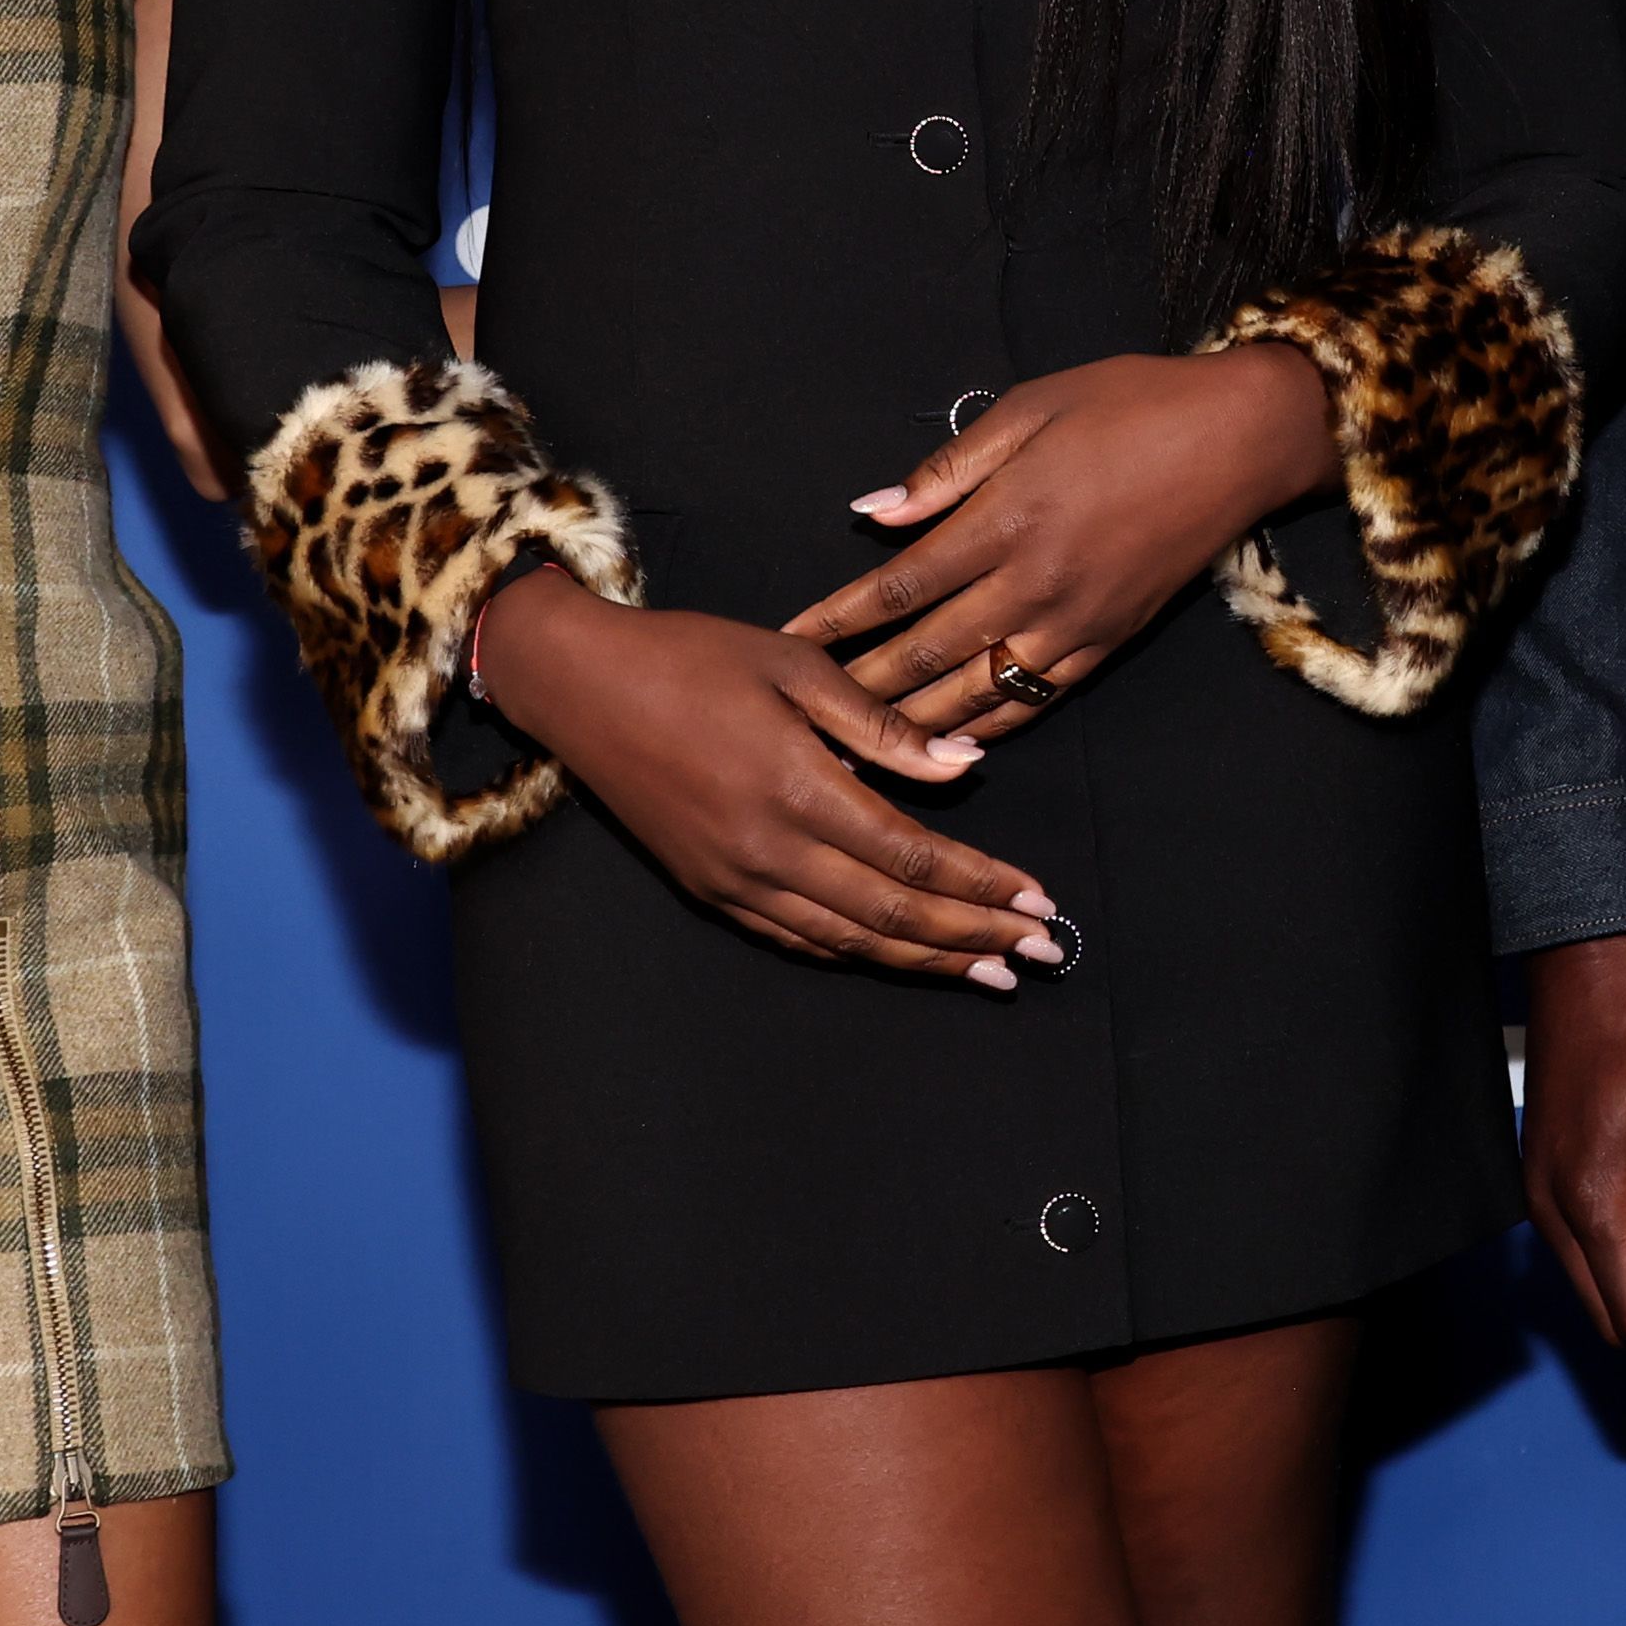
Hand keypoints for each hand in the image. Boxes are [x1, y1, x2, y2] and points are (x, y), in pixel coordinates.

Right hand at [474, 571, 1063, 989]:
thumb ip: (880, 726)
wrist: (581, 687)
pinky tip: (900, 956)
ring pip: (850, 942)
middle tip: (1043, 953)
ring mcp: (735, 880)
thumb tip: (963, 764)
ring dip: (927, 960)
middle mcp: (767, 850)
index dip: (983, 884)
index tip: (1040, 899)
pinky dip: (860, 954)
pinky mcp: (710, 890)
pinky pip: (800, 939)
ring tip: (990, 969)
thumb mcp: (794, 664)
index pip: (913, 857)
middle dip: (974, 936)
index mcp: (797, 787)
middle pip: (892, 916)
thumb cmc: (692, 656)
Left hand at [779, 348, 1338, 743]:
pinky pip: (1037, 697)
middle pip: (928, 651)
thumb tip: (872, 512)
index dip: (840, 618)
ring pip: (978, 689)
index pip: (902, 585)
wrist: (1240, 438)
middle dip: (860, 686)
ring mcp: (1076, 619)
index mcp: (1008, 516)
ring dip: (913, 723)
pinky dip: (989, 725)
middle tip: (805, 716)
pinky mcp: (1110, 640)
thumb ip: (949, 469)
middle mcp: (1036, 581)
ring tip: (859, 748)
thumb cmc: (1132, 403)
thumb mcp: (1032, 407)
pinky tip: (952, 746)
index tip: (791, 641)